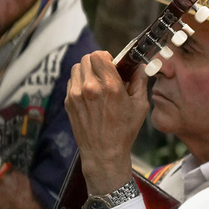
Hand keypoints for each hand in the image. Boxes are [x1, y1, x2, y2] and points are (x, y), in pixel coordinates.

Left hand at [65, 51, 148, 194]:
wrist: (103, 153)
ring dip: (86, 71)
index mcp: (110, 87)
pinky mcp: (69, 102)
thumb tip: (139, 67)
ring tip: (96, 83)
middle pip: (86, 59)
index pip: (99, 55)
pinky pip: (71, 82)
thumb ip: (140, 82)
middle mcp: (91, 88)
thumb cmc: (124, 131)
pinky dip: (79, 82)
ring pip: (76, 68)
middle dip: (96, 63)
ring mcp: (76, 95)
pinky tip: (89, 94)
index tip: (111, 65)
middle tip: (104, 74)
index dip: (106, 57)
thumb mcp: (139, 106)